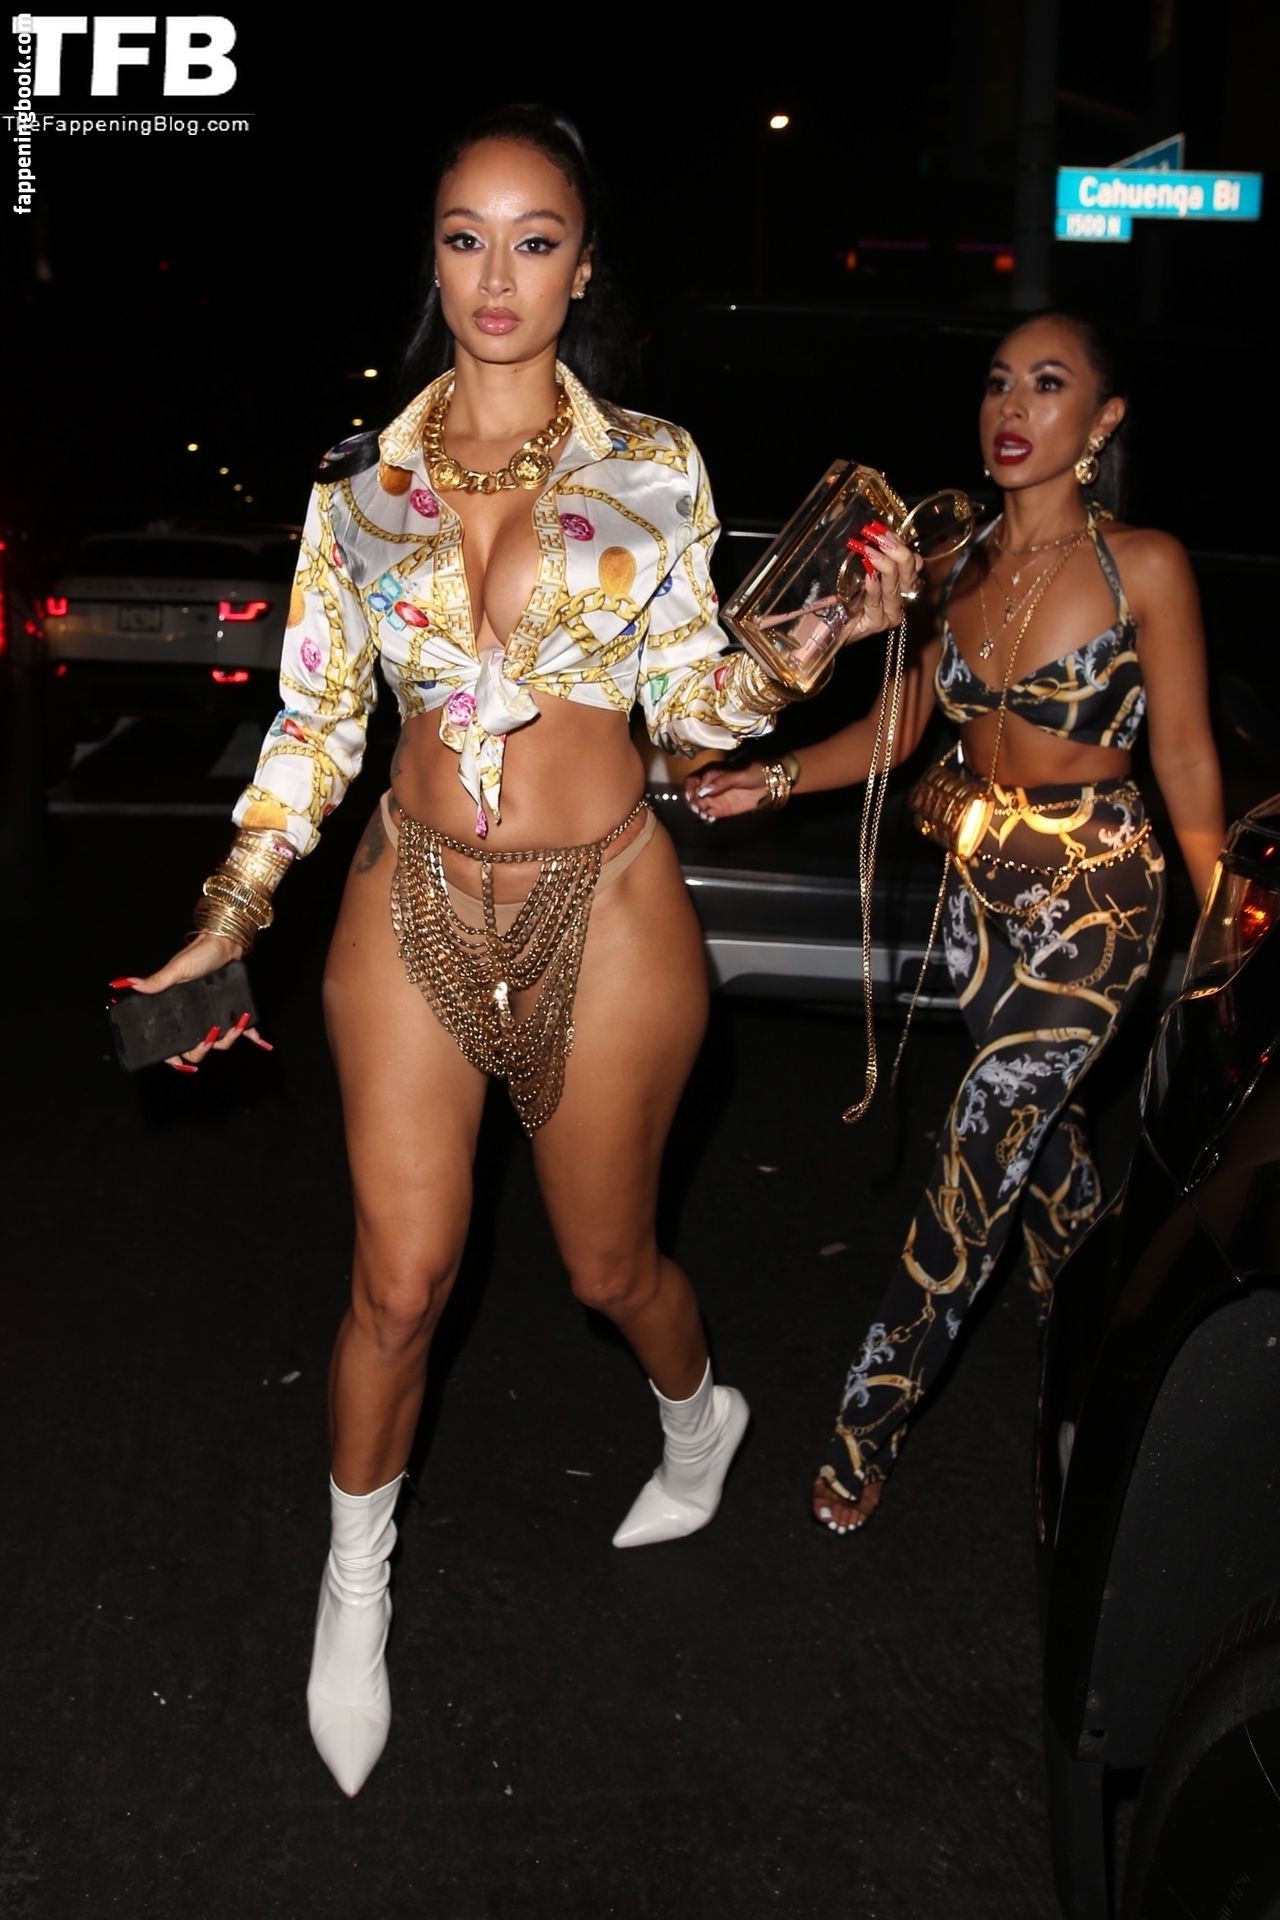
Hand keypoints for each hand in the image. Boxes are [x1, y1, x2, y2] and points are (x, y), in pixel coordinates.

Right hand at [111, 931, 270, 1071]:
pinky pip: (245, 1029)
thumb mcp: (176, 969)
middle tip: (209, 1036)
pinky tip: (263, 1042)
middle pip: (197, 1049)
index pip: (173, 1043)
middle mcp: (197, 1019)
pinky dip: (253, 1036)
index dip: (173, 1056)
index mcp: (180, 1013)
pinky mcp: (234, 1010)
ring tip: (235, 1023)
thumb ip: (157, 981)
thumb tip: (128, 983)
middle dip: (203, 1048)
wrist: (223, 943)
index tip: (176, 1061)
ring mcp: (216, 1016)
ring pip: (221, 1042)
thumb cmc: (198, 955)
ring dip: (230, 1037)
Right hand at [683, 763, 767, 820]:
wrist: (770, 784)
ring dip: (698, 810)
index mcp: (711, 773)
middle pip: (692, 795)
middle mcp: (710, 786)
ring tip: (704, 813)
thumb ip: (721, 782)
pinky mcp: (721, 809)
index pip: (692, 780)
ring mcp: (715, 798)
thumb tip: (704, 791)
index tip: (692, 796)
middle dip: (692, 802)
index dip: (689, 788)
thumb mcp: (739, 775)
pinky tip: (709, 818)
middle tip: (698, 807)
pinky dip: (706, 817)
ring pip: (698, 806)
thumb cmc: (755, 773)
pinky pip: (709, 814)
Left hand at [838, 526, 922, 644]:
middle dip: (897, 551)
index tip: (883, 530)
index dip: (900, 544)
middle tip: (879, 537)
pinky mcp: (877, 624)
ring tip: (869, 551)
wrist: (825, 624)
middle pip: (910, 572)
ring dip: (884, 565)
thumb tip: (872, 529)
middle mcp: (900, 598)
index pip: (913, 562)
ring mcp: (890, 613)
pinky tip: (869, 576)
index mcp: (901, 583)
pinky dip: (874, 588)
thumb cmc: (840, 593)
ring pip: (895, 586)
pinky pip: (878, 603)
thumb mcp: (856, 568)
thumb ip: (870, 553)